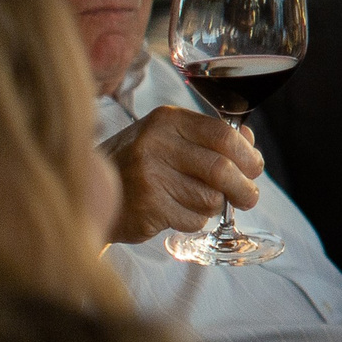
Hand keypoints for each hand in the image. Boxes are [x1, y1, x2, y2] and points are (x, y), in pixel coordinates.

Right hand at [104, 105, 263, 241]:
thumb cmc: (137, 163)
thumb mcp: (169, 138)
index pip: (223, 134)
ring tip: (198, 201)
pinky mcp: (146, 207)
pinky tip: (176, 212)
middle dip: (243, 188)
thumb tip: (250, 142)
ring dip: (214, 205)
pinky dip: (194, 220)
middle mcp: (156, 144)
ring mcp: (148, 176)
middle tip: (247, 197)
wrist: (86, 189)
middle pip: (221, 169)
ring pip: (210, 198)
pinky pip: (192, 219)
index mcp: (167, 120)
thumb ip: (209, 137)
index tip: (254, 169)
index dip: (247, 155)